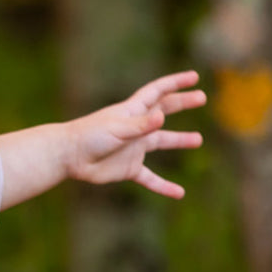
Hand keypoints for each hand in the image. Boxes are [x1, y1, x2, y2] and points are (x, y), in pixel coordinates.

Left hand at [65, 70, 205, 197]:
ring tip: (198, 140)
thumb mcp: (116, 129)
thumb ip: (139, 126)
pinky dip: (164, 186)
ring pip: (162, 142)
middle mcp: (136, 127)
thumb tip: (161, 117)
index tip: (194, 77)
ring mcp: (134, 148)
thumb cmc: (89, 137)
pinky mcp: (129, 168)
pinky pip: (150, 178)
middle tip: (202, 97)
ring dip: (179, 140)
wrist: (69, 158)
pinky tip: (179, 194)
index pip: (158, 92)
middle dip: (182, 103)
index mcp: (133, 111)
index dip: (176, 83)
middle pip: (164, 110)